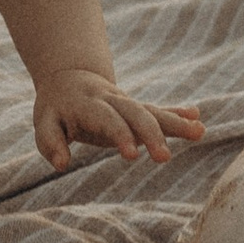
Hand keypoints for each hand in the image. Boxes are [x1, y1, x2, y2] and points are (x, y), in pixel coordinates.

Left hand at [29, 72, 205, 174]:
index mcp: (89, 105)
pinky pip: (158, 110)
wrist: (68, 77)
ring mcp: (127, 103)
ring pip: (152, 110)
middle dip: (153, 134)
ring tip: (199, 132)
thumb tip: (61, 164)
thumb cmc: (55, 108)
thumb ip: (51, 143)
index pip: (108, 120)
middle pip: (136, 113)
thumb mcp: (44, 123)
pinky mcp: (136, 109)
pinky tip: (197, 120)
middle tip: (165, 158)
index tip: (133, 156)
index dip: (121, 135)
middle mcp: (112, 101)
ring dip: (175, 121)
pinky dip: (177, 114)